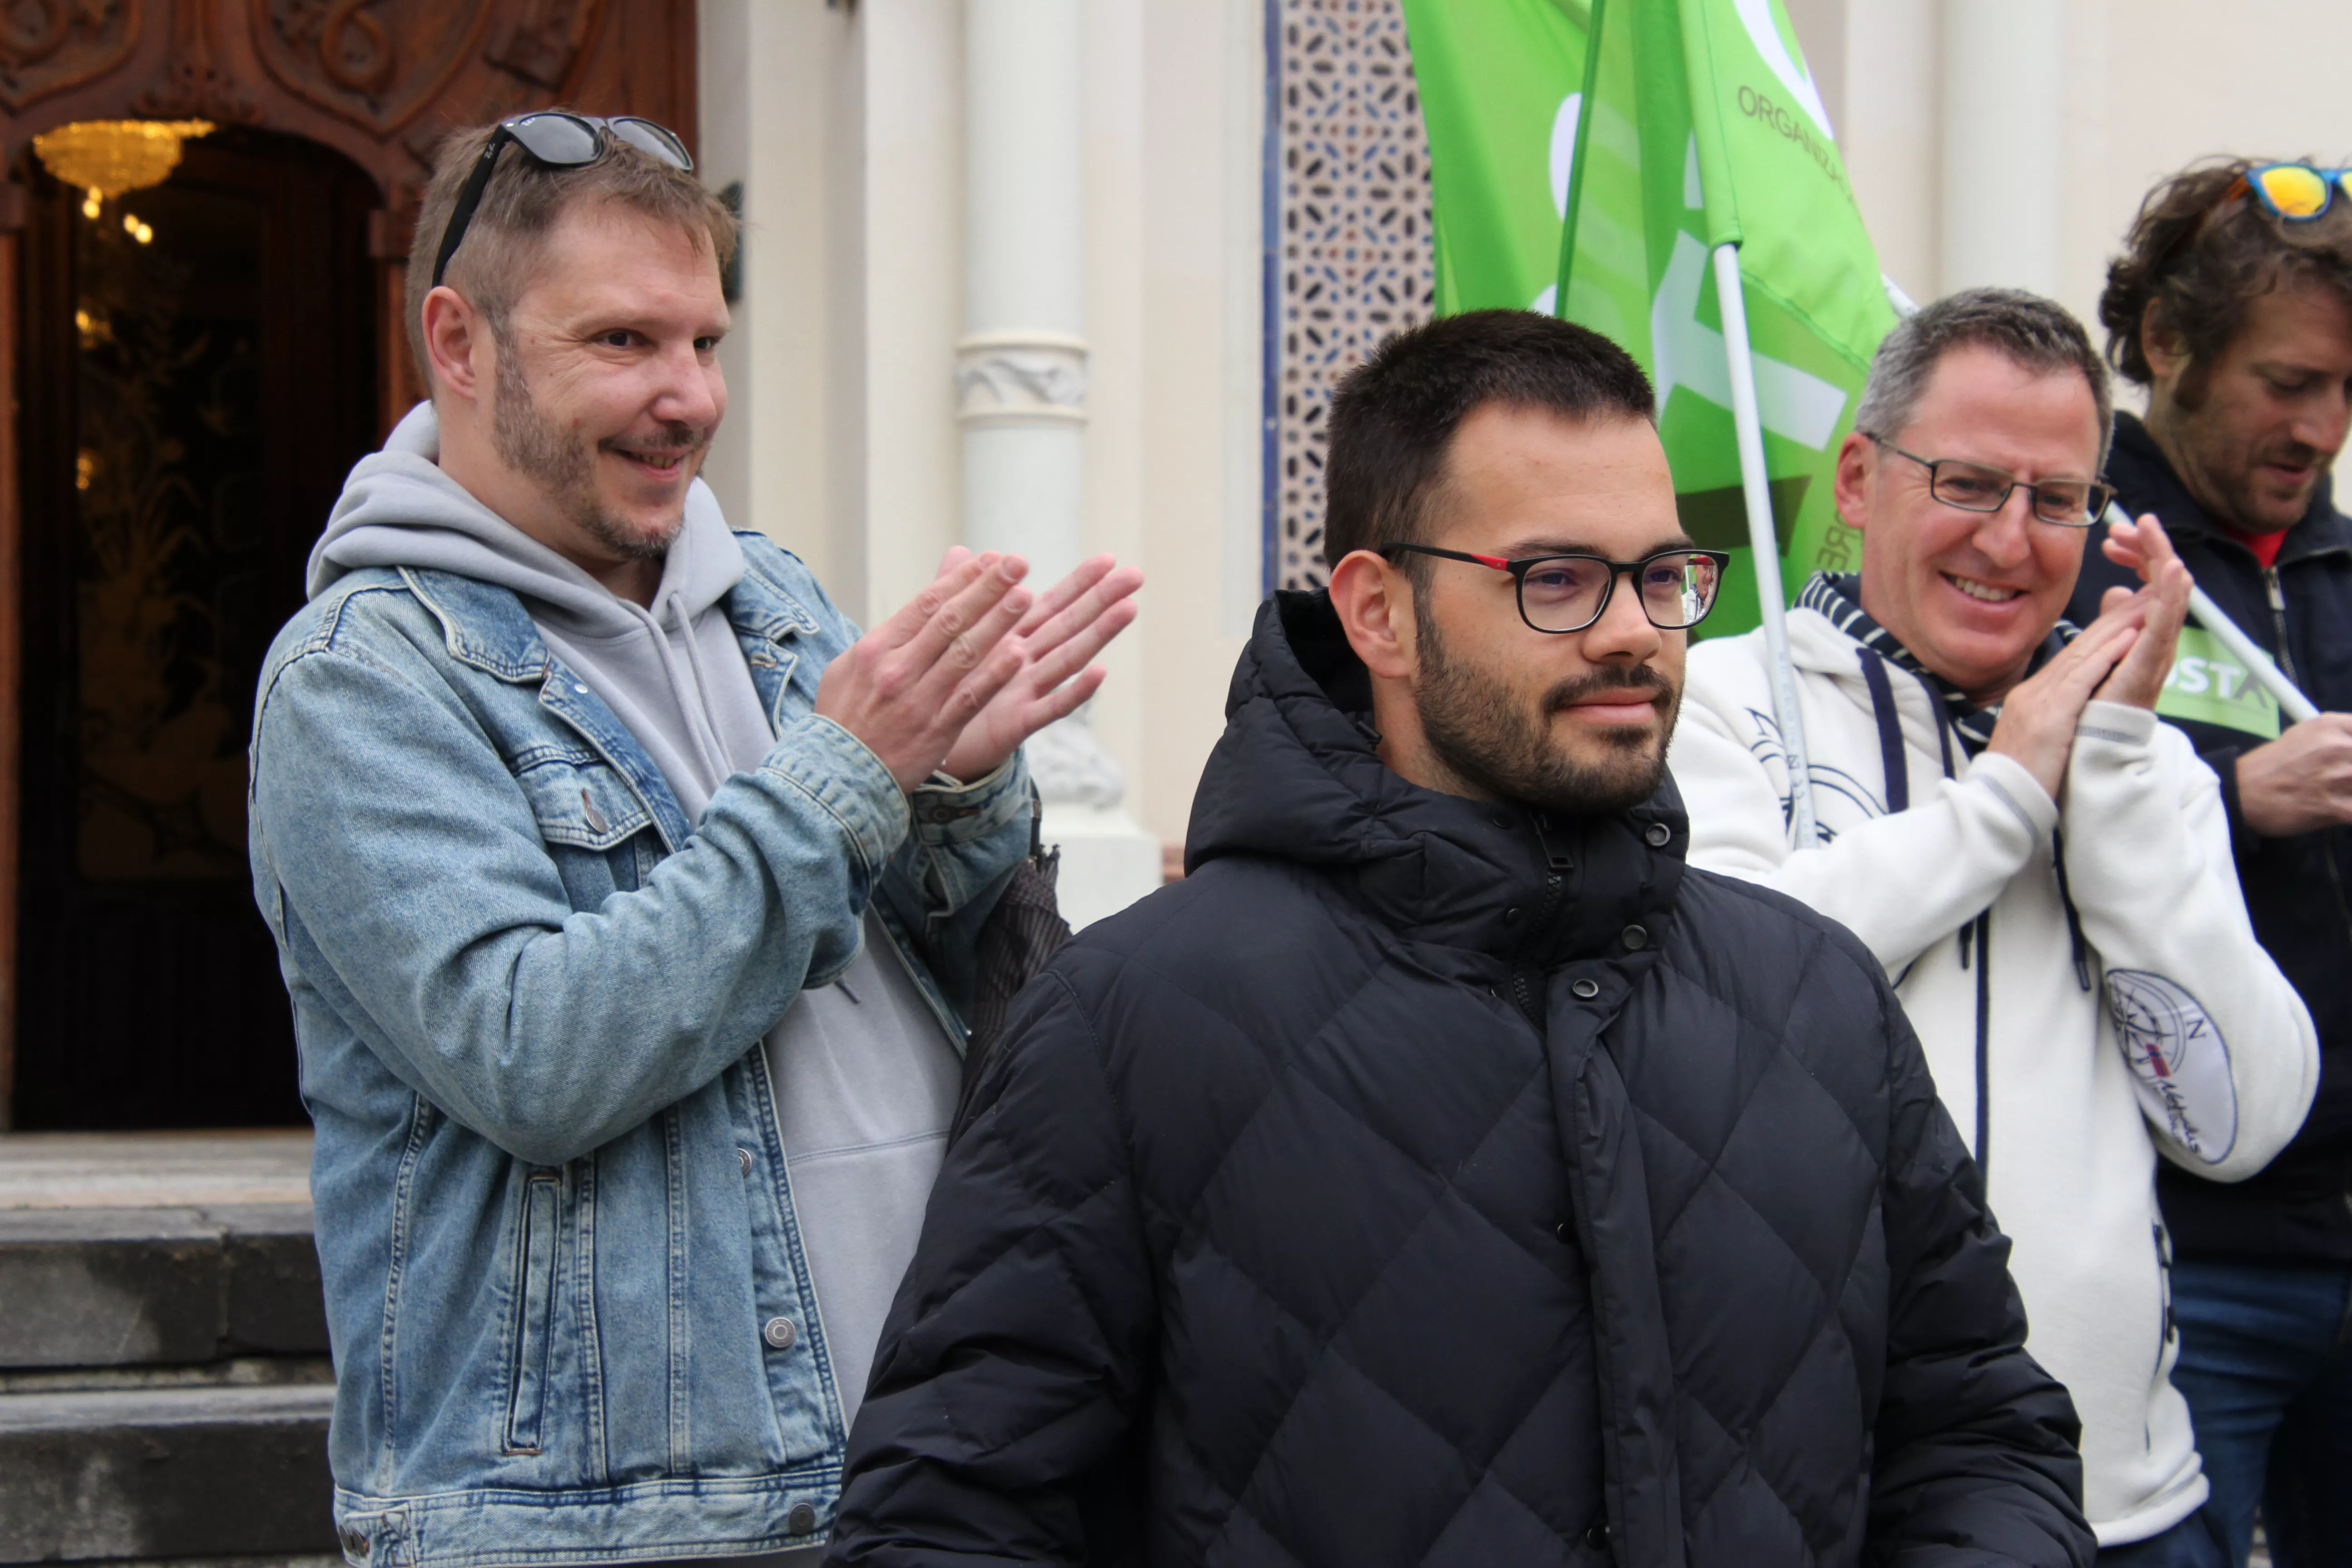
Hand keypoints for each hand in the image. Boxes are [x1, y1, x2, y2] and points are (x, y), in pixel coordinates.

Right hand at [815, 552, 1033, 791]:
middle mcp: (897, 668)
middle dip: (986, 588)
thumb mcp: (849, 669)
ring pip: (964, 652)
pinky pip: (969, 697)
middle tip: (1016, 563)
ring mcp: (917, 699)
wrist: (836, 776)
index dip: (961, 579)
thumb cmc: (843, 720)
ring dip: (997, 622)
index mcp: (876, 648)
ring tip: (1026, 597)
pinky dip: (994, 674)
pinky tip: (1017, 654)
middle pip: (949, 619)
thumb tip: (912, 612)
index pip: (926, 603)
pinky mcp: (935, 730)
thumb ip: (884, 639)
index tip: (988, 558)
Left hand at [940, 552, 1144, 781]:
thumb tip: (961, 551)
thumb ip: (954, 593)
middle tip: (1136, 574)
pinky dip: (1076, 691)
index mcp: (1011, 638)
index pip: (1052, 604)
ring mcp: (1026, 692)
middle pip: (1070, 625)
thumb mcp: (948, 635)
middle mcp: (1026, 662)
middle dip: (1103, 599)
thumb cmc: (945, 686)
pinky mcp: (1018, 723)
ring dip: (1099, 634)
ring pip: (1068, 658)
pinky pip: (1051, 706)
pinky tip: (1100, 672)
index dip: (1079, 582)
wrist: (925, 740)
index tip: (1108, 559)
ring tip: (1128, 609)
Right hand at [1985, 608, 2144, 799]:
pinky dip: (2105, 657)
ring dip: (2115, 630)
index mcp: (2028, 699)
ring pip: (2081, 656)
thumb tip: (2068, 714)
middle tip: (2141, 597)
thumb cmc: (2017, 785)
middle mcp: (2031, 693)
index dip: (2098, 636)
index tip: (2124, 619)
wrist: (1997, 807)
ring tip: (2144, 607)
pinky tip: (2127, 640)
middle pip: (2076, 649)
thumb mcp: (2032, 744)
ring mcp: (2038, 703)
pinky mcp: (2050, 717)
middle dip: (2111, 622)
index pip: (2068, 660)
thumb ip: (2049, 721)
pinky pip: (2082, 680)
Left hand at [2090, 512, 2191, 709]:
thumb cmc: (2095, 704)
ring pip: (2168, 596)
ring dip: (2162, 559)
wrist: (2089, 746)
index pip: (2147, 581)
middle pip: (2161, 581)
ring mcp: (2155, 651)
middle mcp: (2154, 638)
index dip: (2135, 555)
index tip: (2112, 537)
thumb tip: (2117, 590)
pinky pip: (2165, 625)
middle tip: (2127, 524)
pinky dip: (2171, 596)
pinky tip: (2174, 569)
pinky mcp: (2149, 664)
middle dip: (2147, 548)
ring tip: (2153, 531)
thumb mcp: (2102, 650)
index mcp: (2141, 632)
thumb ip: (2113, 621)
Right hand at [2236, 714, 2351, 835]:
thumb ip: (2339, 736)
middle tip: (2345, 779)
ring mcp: (2338, 777)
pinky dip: (2351, 812)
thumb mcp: (2304, 734)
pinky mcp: (2335, 807)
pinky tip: (2343, 812)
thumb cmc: (2270, 766)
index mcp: (2331, 726)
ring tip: (2341, 794)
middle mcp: (2338, 746)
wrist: (2240, 794)